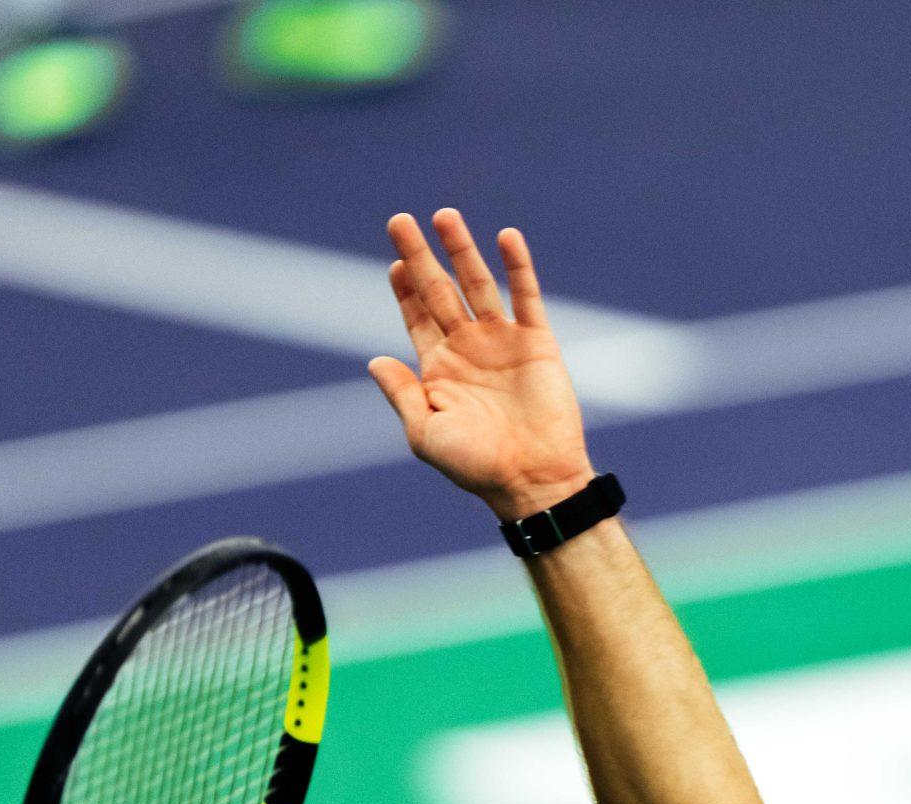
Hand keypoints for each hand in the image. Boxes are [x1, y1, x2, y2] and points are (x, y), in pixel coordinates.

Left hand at [368, 209, 597, 520]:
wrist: (533, 480)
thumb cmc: (476, 466)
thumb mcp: (426, 433)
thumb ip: (402, 394)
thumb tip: (373, 360)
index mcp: (439, 368)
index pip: (417, 316)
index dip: (404, 288)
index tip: (393, 262)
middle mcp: (469, 348)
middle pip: (439, 290)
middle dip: (419, 256)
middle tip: (399, 221)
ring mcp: (503, 342)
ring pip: (478, 284)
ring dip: (462, 250)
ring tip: (444, 216)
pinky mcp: (537, 343)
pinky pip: (526, 297)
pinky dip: (518, 267)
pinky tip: (506, 237)